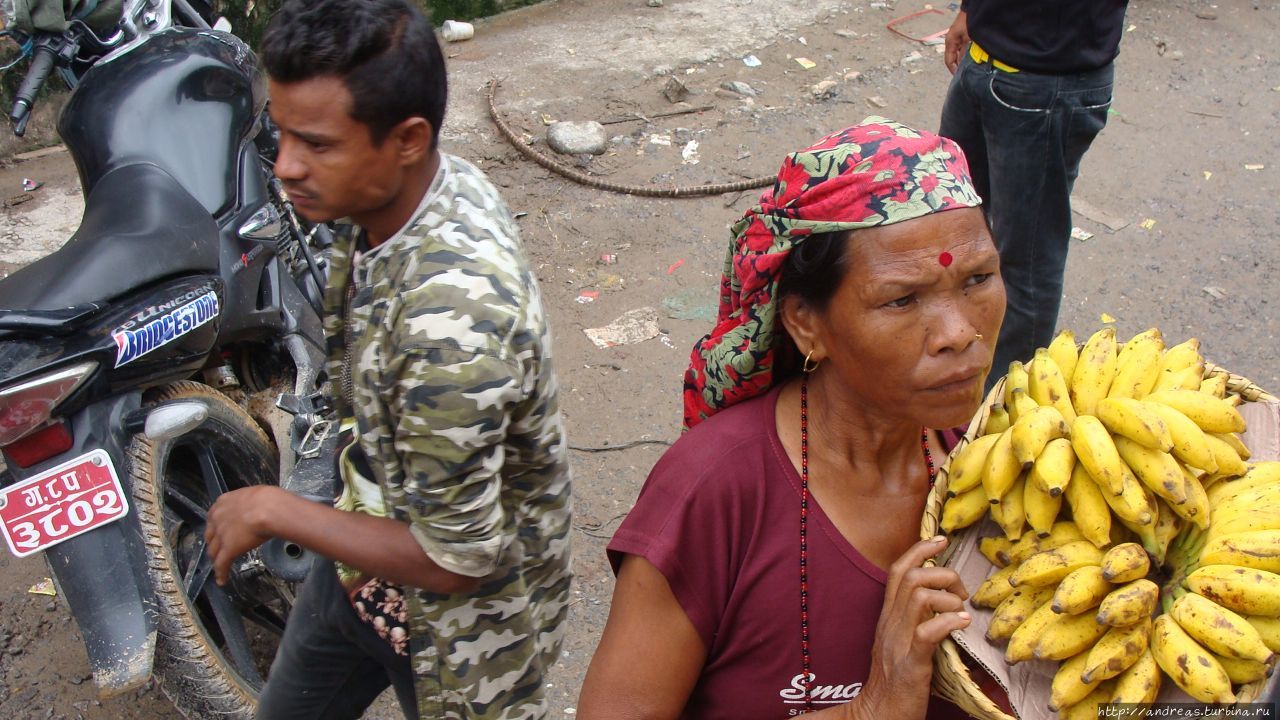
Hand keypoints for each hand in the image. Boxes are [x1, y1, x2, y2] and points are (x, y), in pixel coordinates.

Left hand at [204, 485, 288, 585]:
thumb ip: (249, 503)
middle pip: (210, 536)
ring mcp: (221, 535)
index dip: (216, 527)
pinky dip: (221, 573)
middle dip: (214, 543)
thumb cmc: (268, 500)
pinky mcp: (227, 550)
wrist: (268, 508)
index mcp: (223, 503)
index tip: (220, 531)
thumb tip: (257, 507)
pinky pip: (221, 565)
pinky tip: (222, 580)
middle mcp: (217, 519)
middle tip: (219, 549)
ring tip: (219, 566)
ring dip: (216, 559)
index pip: (214, 517)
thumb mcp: (255, 495)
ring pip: (213, 551)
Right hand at [857, 536, 970, 719]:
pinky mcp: (911, 663)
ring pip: (919, 597)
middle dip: (943, 574)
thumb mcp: (898, 640)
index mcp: (887, 616)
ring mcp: (899, 642)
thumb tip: (938, 597)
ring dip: (949, 598)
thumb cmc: (894, 679)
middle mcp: (890, 624)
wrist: (878, 713)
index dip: (919, 549)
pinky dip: (949, 622)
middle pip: (911, 577)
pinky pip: (927, 632)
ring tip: (960, 612)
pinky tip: (962, 625)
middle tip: (960, 592)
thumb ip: (912, 617)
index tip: (941, 539)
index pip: (898, 570)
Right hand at [944, 10, 968, 74]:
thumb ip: (964, 52)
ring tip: (968, 68)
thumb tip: (963, 64)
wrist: (973, 11)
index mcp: (950, 43)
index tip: (958, 76)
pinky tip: (971, 58)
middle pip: (953, 58)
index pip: (949, 60)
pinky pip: (962, 49)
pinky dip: (965, 54)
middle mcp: (951, 42)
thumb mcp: (967, 38)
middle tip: (964, 74)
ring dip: (962, 60)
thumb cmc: (968, 22)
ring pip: (958, 54)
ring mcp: (956, 39)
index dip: (952, 69)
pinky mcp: (962, 37)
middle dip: (958, 66)